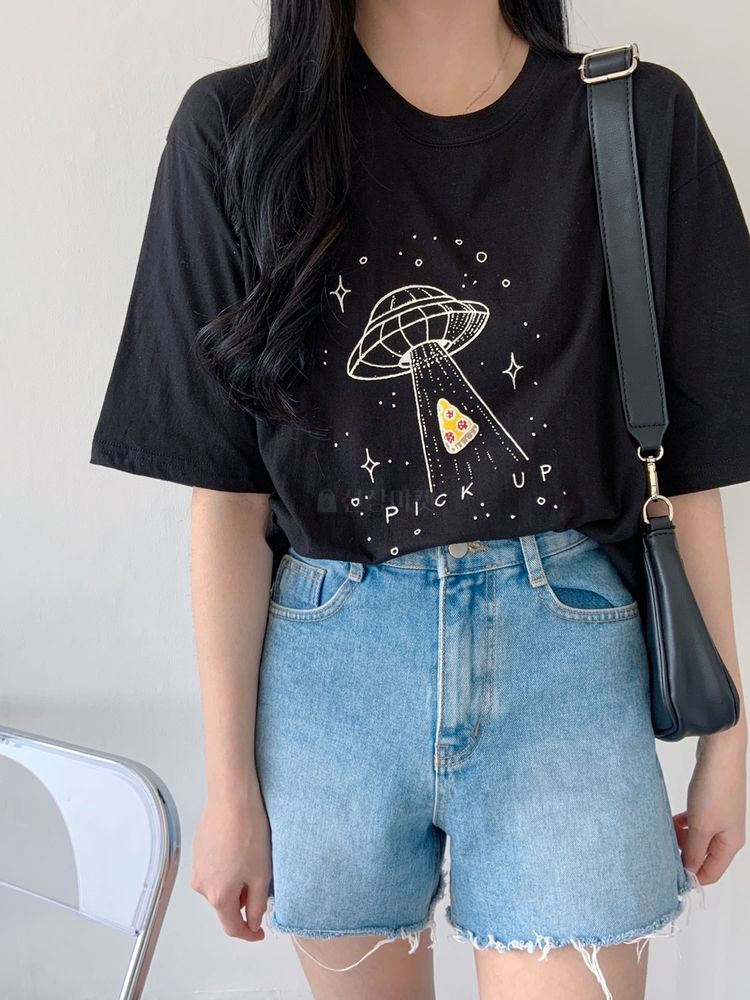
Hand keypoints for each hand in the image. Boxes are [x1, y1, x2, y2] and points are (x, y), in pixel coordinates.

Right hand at [191, 786, 272, 940]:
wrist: (232, 799)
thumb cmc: (247, 832)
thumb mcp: (261, 875)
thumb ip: (257, 904)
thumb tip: (253, 921)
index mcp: (218, 895)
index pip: (232, 927)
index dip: (248, 933)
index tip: (259, 933)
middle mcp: (202, 885)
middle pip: (225, 905)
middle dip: (243, 901)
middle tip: (262, 883)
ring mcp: (198, 866)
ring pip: (220, 886)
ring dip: (236, 882)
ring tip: (253, 860)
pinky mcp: (199, 850)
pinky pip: (215, 869)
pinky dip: (228, 867)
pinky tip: (241, 849)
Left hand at [674, 728, 746, 884]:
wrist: (720, 751)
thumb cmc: (715, 787)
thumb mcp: (701, 825)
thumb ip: (693, 851)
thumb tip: (689, 872)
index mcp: (731, 843)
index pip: (711, 873)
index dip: (692, 878)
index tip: (670, 877)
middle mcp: (728, 833)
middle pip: (704, 855)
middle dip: (683, 855)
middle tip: (662, 851)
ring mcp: (720, 817)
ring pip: (697, 837)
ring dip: (681, 837)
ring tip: (664, 832)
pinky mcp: (711, 802)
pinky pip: (695, 821)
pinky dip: (683, 823)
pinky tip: (671, 818)